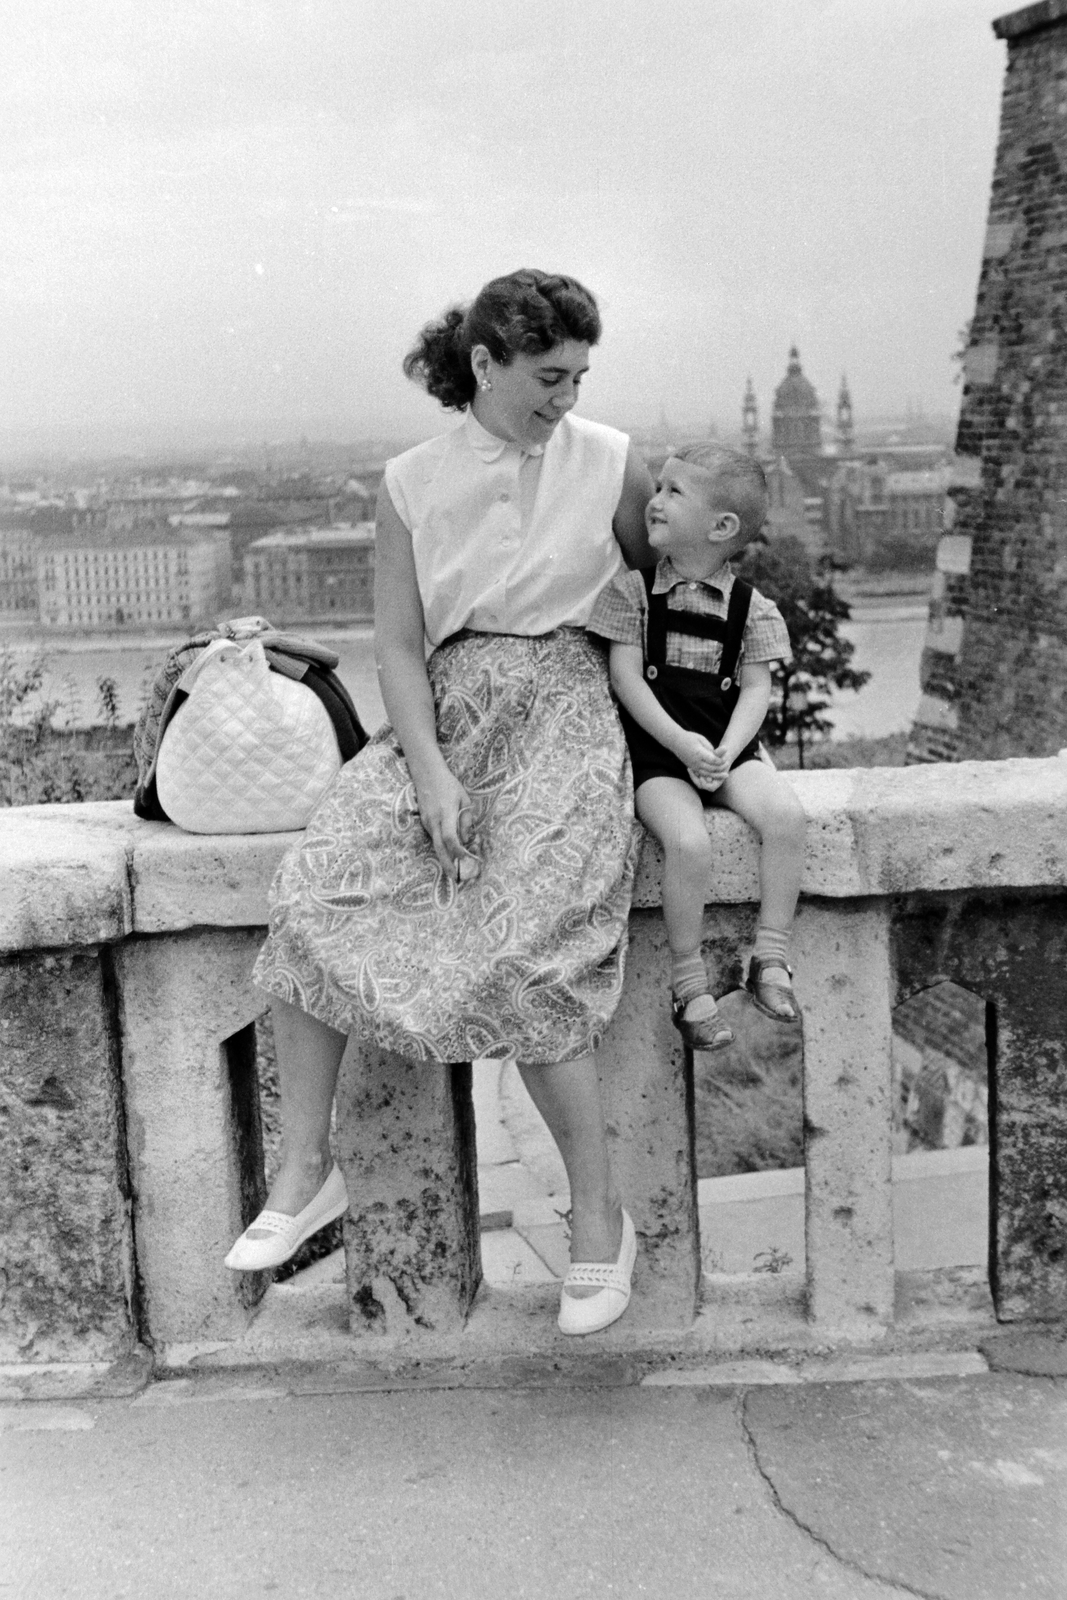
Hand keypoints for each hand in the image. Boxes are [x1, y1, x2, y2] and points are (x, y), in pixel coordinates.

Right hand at [414, 767, 479, 882]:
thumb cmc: (449, 786)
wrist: (427, 775)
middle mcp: (434, 820)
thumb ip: (466, 819)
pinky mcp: (424, 822)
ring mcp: (427, 822)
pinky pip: (434, 837)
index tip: (466, 858)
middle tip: (454, 878)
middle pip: (439, 847)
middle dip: (447, 864)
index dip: (458, 851)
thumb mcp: (464, 799)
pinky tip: (448, 853)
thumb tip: (466, 839)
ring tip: (453, 869)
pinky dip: (441, 847)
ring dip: (444, 857)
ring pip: (436, 844)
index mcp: (446, 814)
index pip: (450, 837)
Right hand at [675, 730, 726, 790]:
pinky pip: (703, 774)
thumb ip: (710, 748)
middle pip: (712, 768)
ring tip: (726, 775)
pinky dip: (711, 776)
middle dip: (721, 768)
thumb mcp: (701, 739)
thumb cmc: (690, 737)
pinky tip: (716, 775)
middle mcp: (696, 762)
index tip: (727, 758)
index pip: (713, 760)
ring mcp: (693, 766)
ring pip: (708, 774)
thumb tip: (717, 755)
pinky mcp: (692, 768)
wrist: (675, 741)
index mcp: (699, 754)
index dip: (721, 760)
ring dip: (717, 775)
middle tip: (728, 764)